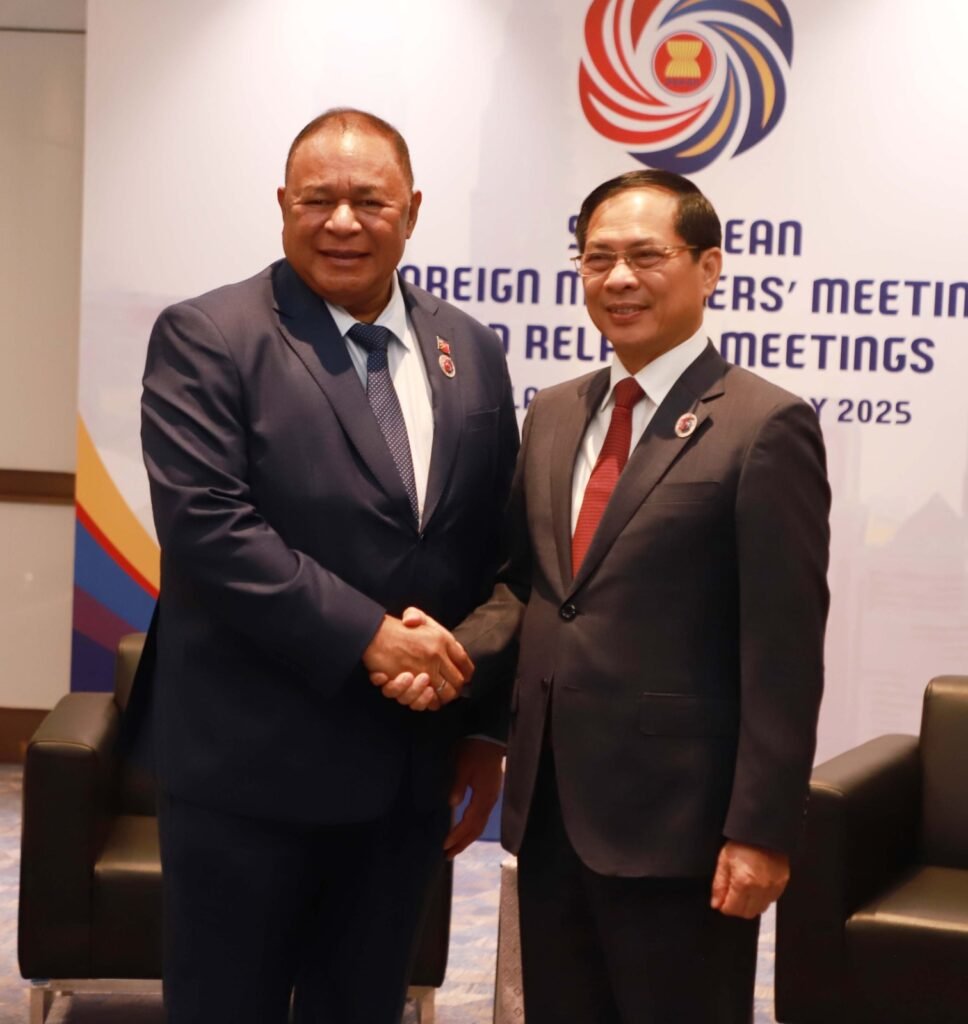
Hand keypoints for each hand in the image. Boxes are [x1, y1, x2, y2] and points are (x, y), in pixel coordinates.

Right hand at [363, 608, 473, 709]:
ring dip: (439, 697)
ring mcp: (423, 669)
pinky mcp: (409, 682)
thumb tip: (440, 638)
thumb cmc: (394, 627)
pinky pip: (423, 699)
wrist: (372, 634)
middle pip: (457, 681)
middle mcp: (436, 655)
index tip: (465, 678)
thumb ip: (429, 621)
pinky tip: (424, 696)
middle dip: (454, 690)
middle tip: (448, 691)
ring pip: (442, 693)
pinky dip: (424, 701)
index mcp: (441, 639)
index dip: (467, 672)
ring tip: (431, 691)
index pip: (463, 660)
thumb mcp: (415, 616)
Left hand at [443, 738, 504, 857]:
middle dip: (462, 843)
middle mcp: (489, 802)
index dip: (457, 835)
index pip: (469, 822)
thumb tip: (452, 804)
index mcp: (483, 796)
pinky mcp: (490, 795)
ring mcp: (491, 799)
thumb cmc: (474, 752)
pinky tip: (466, 831)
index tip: (444, 845)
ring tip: (455, 849)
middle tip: (447, 855)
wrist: (489, 741)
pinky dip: (473, 829)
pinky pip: (482, 819)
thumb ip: (458, 785)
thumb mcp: (463, 766)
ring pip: (480, 825)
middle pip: (477, 829)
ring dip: (468, 839)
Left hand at [710, 840, 789, 918]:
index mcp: (743, 882)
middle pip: (747, 913)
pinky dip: (762, 898)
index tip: (721, 900)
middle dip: (736, 908)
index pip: (732, 909)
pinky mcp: (782, 884)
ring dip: (750, 905)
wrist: (762, 831)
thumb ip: (719, 884)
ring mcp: (773, 887)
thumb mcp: (724, 860)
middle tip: (731, 895)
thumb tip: (716, 903)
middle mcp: (760, 888)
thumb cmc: (743, 842)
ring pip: (760, 909)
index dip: (724, 906)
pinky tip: (755, 886)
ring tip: (743, 889)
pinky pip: (771, 900)